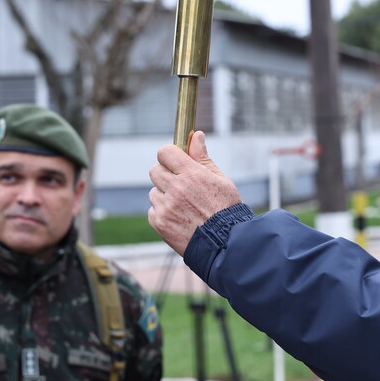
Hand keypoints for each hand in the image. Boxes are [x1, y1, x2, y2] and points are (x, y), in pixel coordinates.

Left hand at [148, 131, 242, 255]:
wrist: (225, 244)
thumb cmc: (226, 210)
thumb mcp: (220, 180)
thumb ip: (203, 158)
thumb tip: (196, 136)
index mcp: (191, 174)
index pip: (165, 152)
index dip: (170, 156)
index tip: (175, 161)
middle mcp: (175, 188)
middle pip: (155, 170)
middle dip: (165, 175)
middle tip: (180, 186)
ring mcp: (166, 207)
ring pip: (154, 192)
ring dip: (164, 196)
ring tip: (184, 207)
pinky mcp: (159, 223)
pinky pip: (153, 211)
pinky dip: (162, 213)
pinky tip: (179, 219)